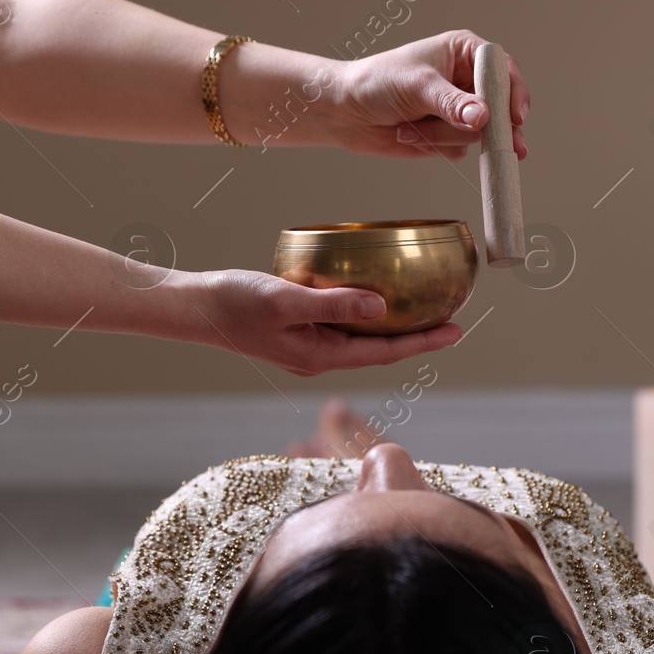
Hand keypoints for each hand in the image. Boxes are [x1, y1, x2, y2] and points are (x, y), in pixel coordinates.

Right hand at [182, 270, 461, 375]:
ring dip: (395, 327)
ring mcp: (308, 347)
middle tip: (454, 318)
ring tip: (426, 309)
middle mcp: (319, 357)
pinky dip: (366, 314)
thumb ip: (333, 303)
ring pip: (363, 339)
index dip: (424, 342)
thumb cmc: (234, 303)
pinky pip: (343, 325)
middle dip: (418, 336)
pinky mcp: (298, 331)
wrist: (195, 308)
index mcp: (320, 356)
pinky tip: (375, 296)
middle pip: (380, 349)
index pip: (385, 352)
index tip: (458, 330)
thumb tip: (381, 307)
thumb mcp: (286, 300)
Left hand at [330, 30, 529, 160]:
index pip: (502, 71)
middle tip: (510, 148)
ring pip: (478, 134)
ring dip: (446, 136)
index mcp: (464, 52)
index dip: (513, 94)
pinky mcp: (449, 135)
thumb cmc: (377, 83)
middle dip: (493, 127)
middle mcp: (466, 80)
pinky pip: (460, 150)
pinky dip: (437, 148)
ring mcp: (459, 110)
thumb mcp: (417, 87)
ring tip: (414, 127)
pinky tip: (412, 135)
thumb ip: (452, 103)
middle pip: (498, 108)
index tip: (516, 118)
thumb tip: (483, 117)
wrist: (346, 112)